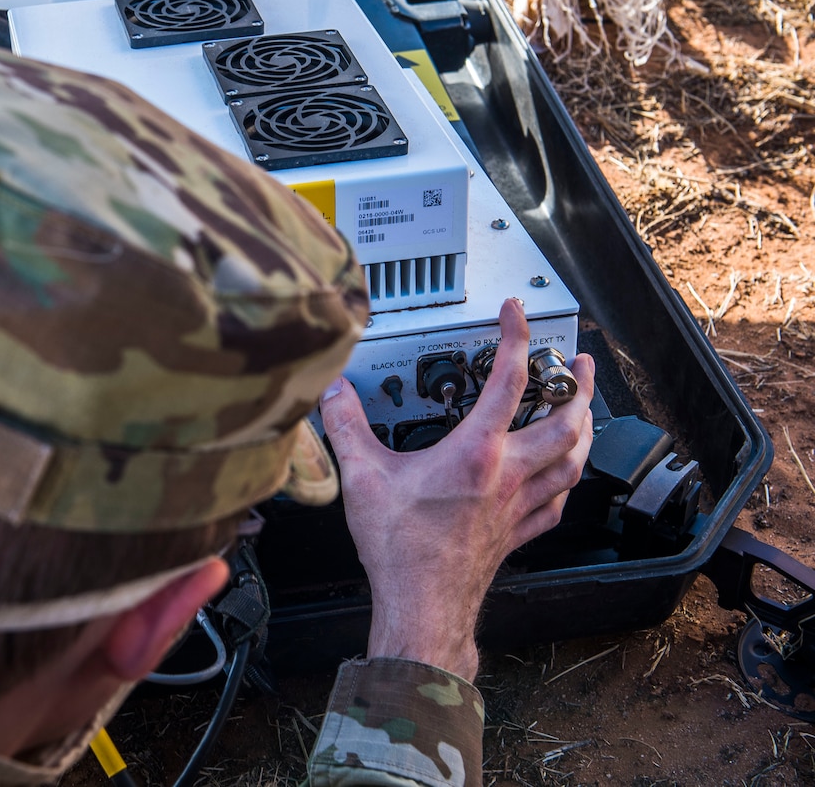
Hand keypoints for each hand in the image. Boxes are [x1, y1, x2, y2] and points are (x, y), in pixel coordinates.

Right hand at [319, 298, 594, 680]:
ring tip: (584, 408)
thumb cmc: (400, 549)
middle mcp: (507, 474)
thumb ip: (346, 427)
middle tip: (578, 361)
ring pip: (573, 459)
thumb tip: (334, 394)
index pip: (509, 379)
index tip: (516, 314)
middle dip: (577, 384)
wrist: (421, 605)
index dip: (517, 337)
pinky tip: (564, 476)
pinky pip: (558, 501)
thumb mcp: (362, 477)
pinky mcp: (518, 532)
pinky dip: (567, 480)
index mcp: (475, 452)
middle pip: (564, 419)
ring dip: (584, 427)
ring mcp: (518, 505)